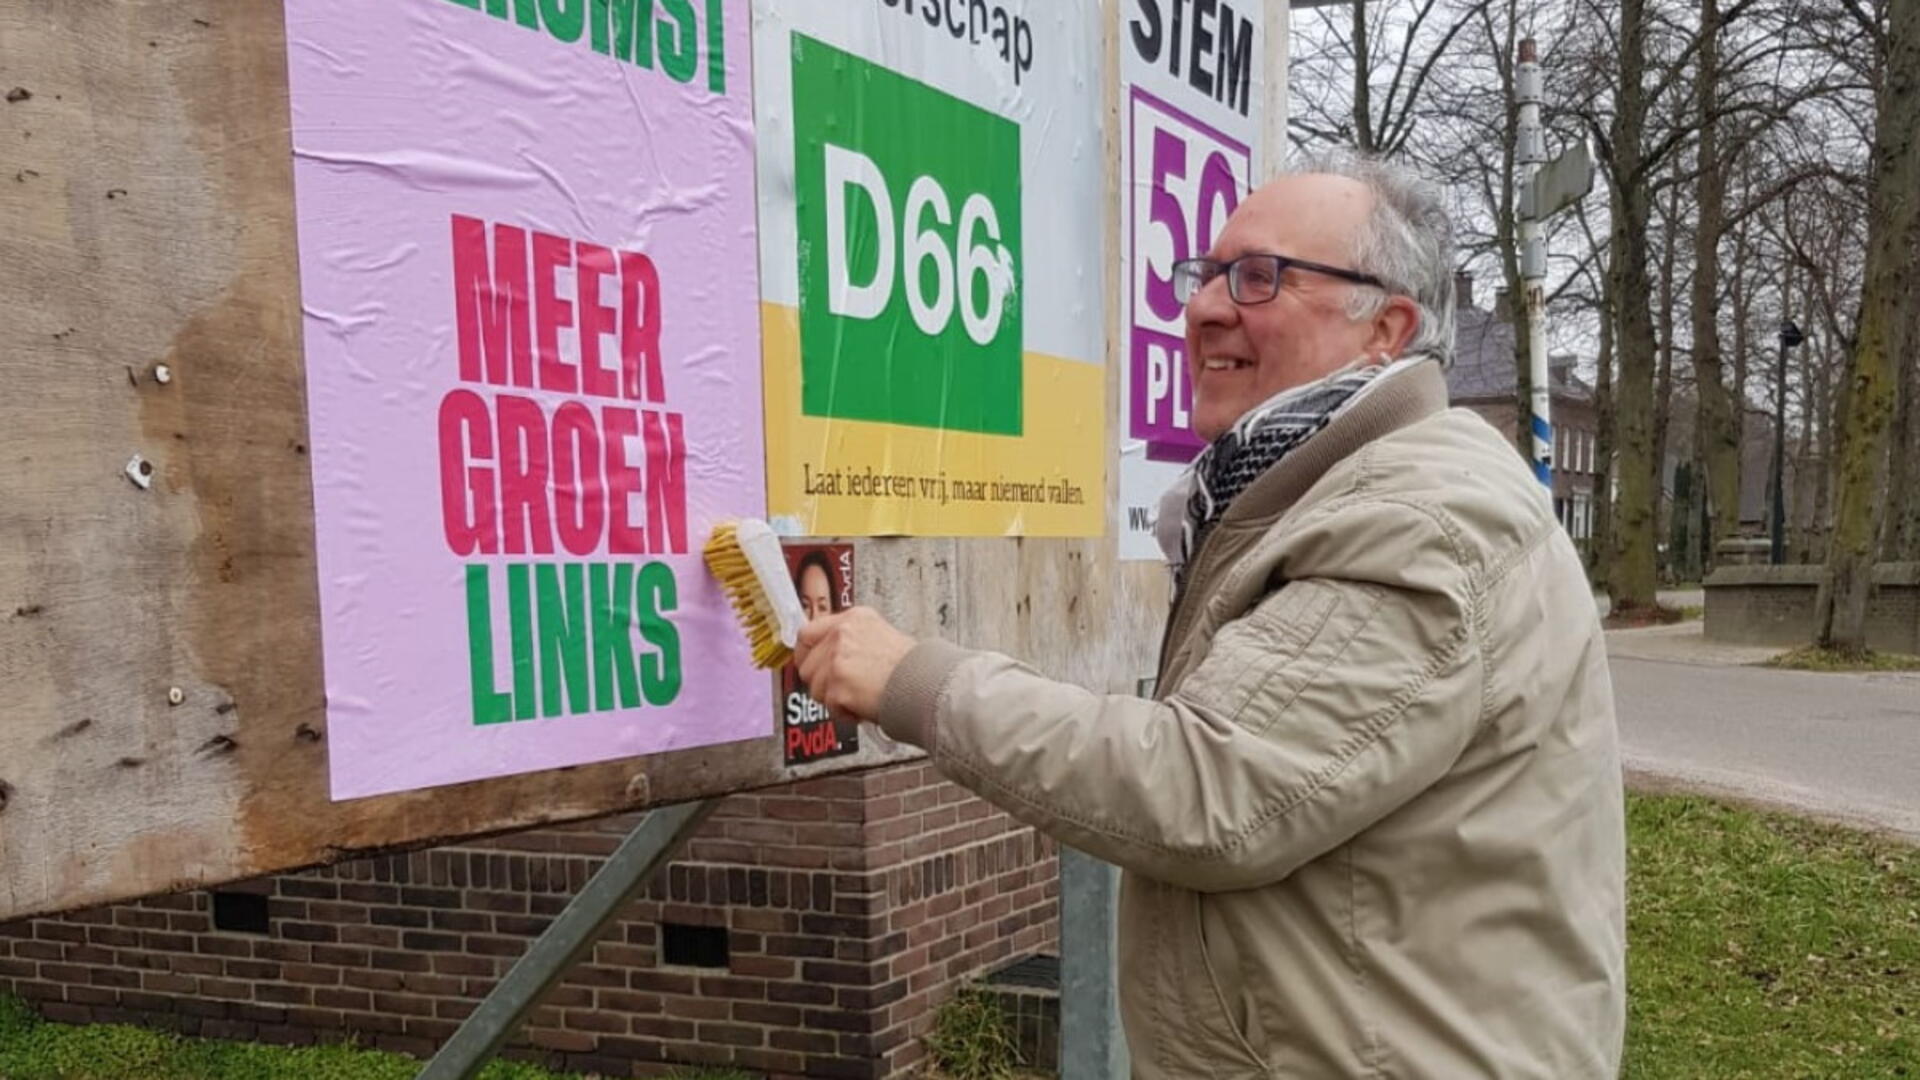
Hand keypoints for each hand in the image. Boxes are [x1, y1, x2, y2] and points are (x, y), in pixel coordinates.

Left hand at [794, 607, 917, 722]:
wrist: (926, 684)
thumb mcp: (880, 636)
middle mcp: (842, 635)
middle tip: (842, 689)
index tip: (809, 664)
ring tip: (858, 697)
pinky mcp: (838, 686)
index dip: (805, 654)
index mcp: (853, 619)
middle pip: (807, 665)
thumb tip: (827, 655)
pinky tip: (863, 706)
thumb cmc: (912, 667)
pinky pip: (830, 706)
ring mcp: (838, 660)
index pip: (807, 632)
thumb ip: (851, 642)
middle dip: (821, 683)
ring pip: (815, 688)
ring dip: (833, 699)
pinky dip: (845, 712)